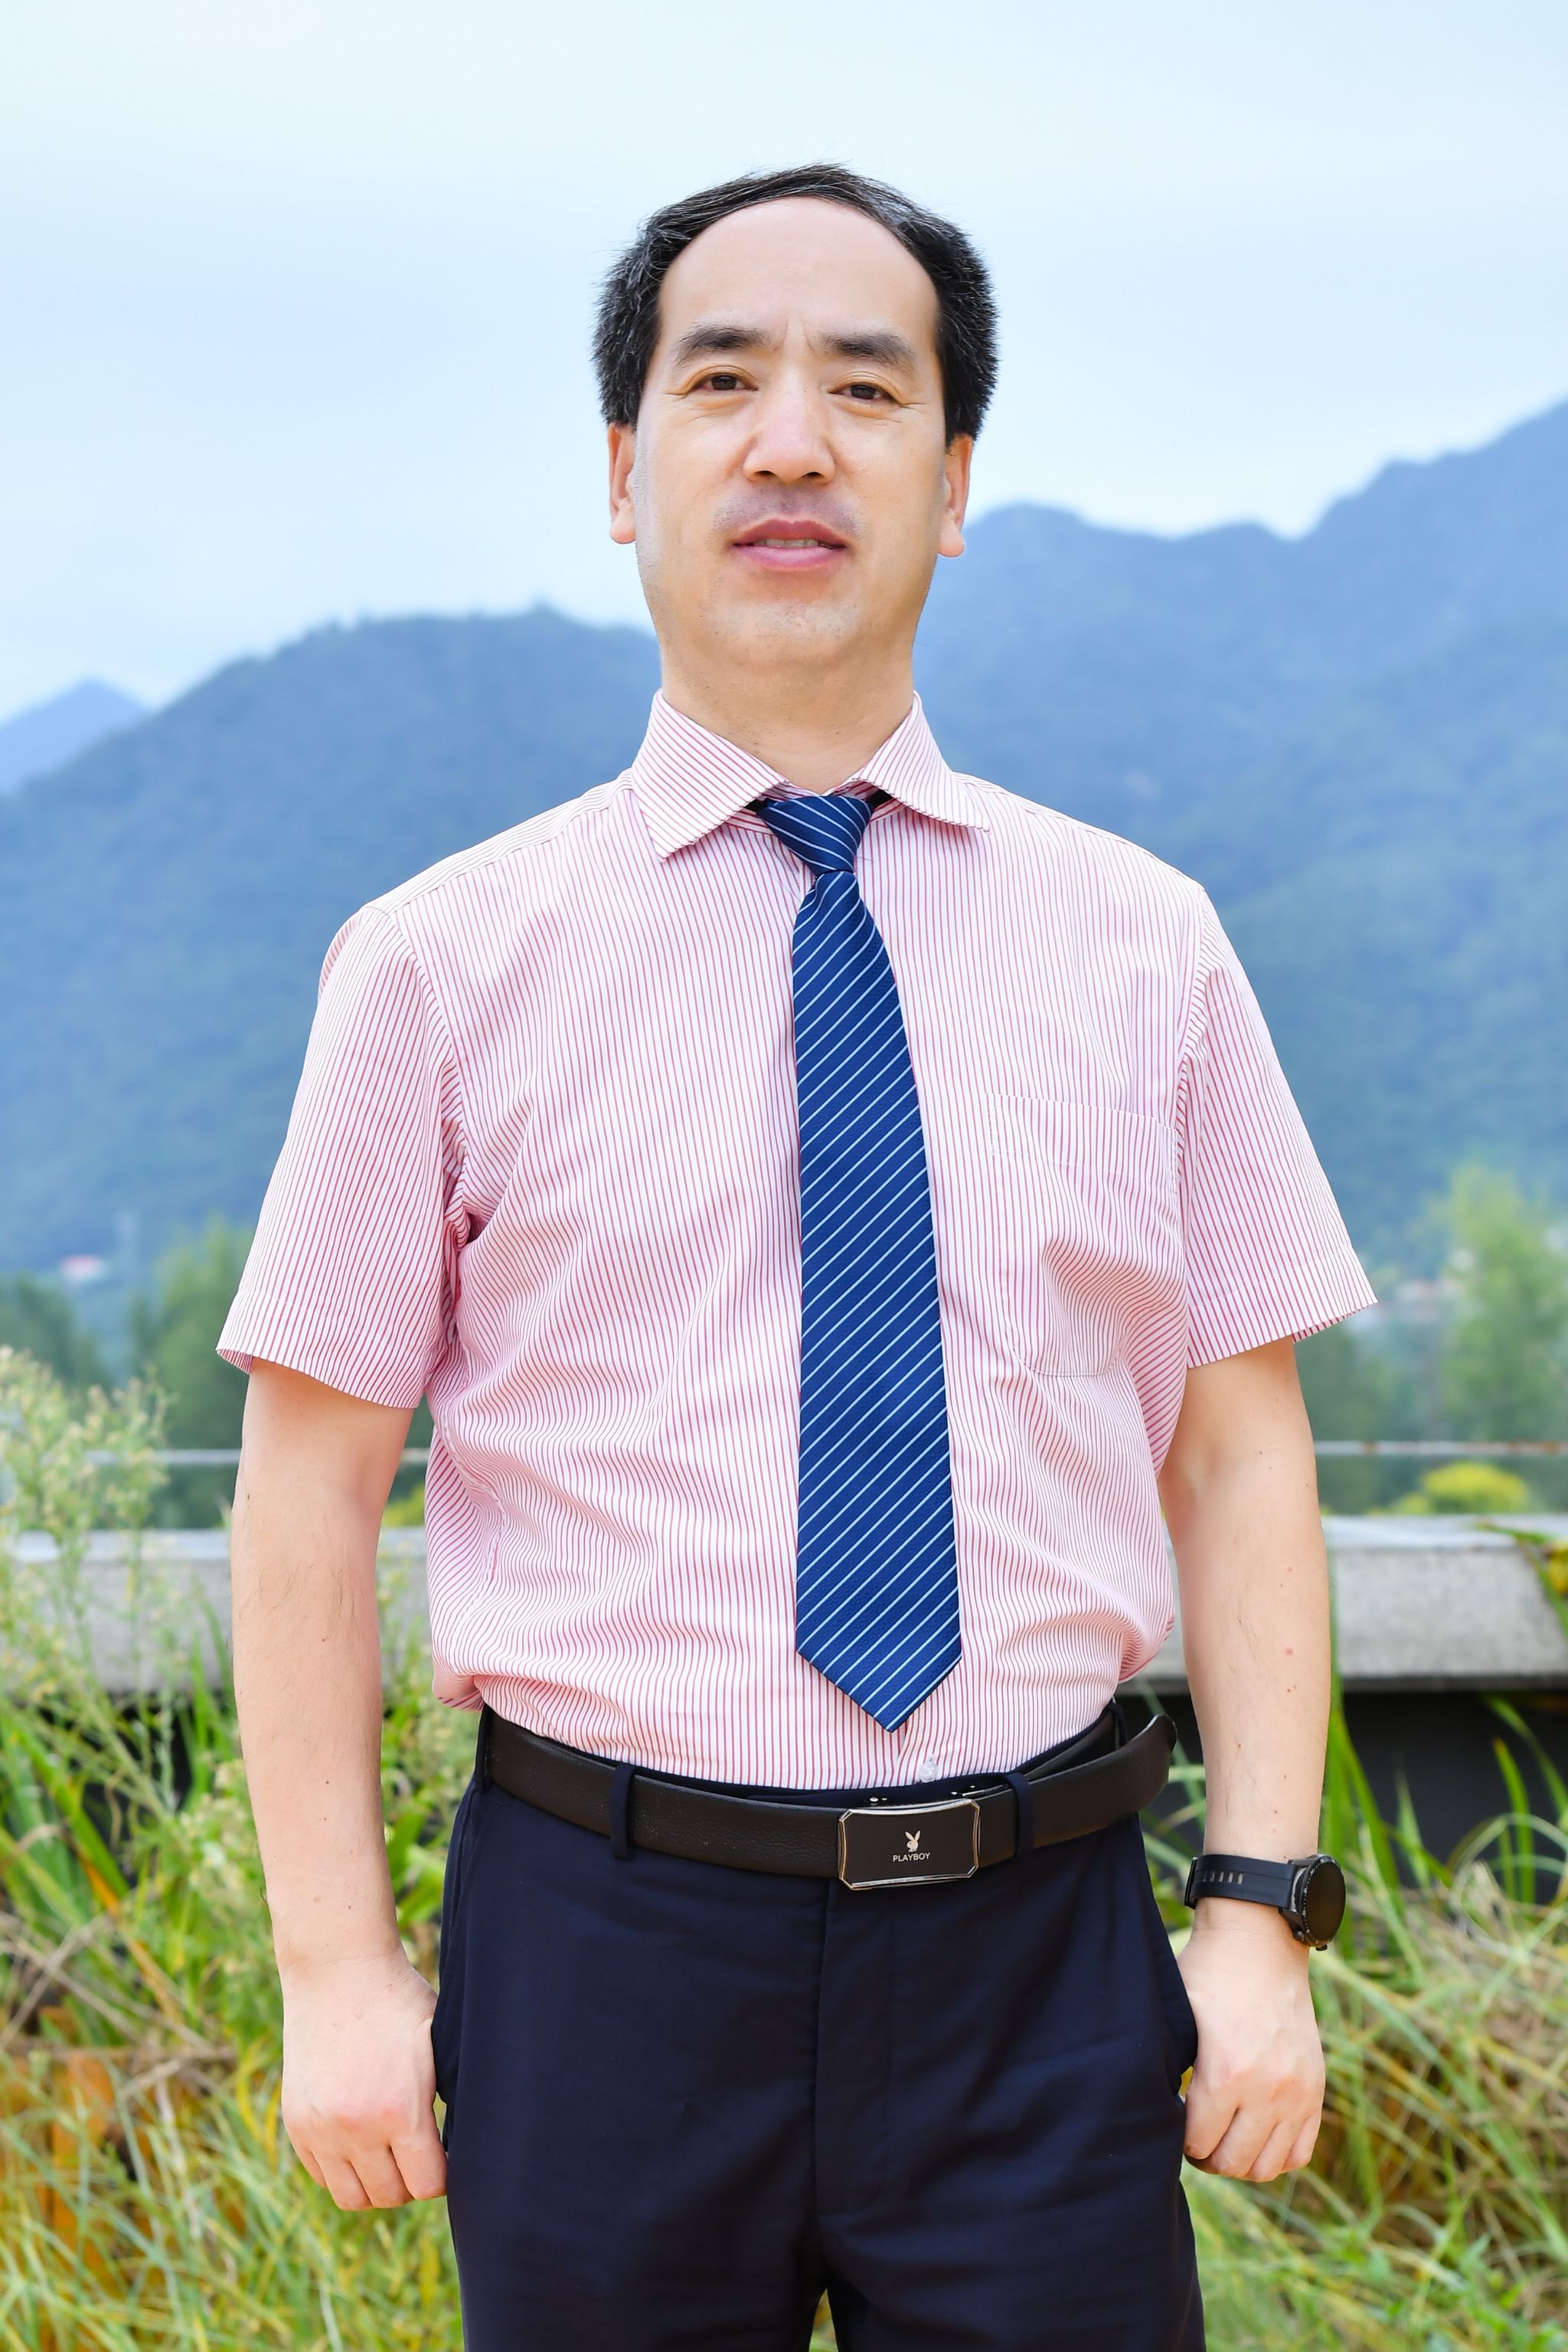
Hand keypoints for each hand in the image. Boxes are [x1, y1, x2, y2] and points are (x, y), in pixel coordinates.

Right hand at [279, 1947, 447, 2208]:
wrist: (337, 1971)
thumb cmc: (399, 2002)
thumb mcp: (438, 2045)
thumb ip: (446, 2098)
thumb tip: (474, 2142)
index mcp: (399, 2110)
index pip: (427, 2185)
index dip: (442, 2174)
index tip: (445, 2154)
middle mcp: (356, 2128)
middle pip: (390, 2196)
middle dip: (410, 2180)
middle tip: (418, 2152)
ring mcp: (320, 2128)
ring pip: (352, 2197)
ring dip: (375, 2184)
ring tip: (389, 2153)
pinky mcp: (296, 2122)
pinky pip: (322, 2175)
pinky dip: (342, 2169)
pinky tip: (360, 2141)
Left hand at [1176, 1899, 1323, 2180]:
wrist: (1260, 1942)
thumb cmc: (1208, 1974)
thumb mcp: (1179, 2016)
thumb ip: (1170, 2067)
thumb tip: (1155, 2112)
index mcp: (1227, 2071)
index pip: (1199, 2141)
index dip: (1179, 2140)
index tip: (1173, 2125)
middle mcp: (1268, 2089)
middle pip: (1234, 2162)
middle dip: (1207, 2157)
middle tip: (1195, 2138)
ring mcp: (1297, 2092)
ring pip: (1267, 2167)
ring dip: (1240, 2161)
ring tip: (1223, 2138)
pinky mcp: (1315, 2088)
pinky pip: (1300, 2152)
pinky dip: (1276, 2155)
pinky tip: (1255, 2135)